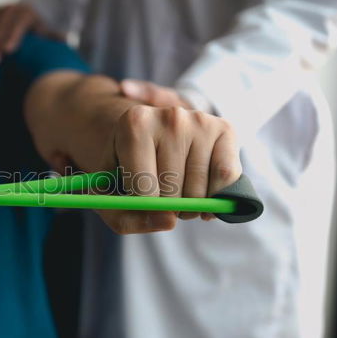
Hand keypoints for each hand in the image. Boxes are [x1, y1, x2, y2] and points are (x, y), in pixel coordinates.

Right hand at [0, 3, 61, 64]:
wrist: (27, 19)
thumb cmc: (38, 34)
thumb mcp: (47, 34)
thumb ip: (54, 38)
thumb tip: (65, 40)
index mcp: (28, 13)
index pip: (20, 22)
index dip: (13, 36)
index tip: (8, 52)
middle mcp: (11, 8)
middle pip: (1, 25)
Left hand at [25, 74, 240, 233]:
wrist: (146, 135)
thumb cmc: (125, 168)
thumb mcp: (109, 195)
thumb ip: (125, 218)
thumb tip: (168, 221)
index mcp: (133, 124)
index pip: (144, 189)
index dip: (143, 205)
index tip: (139, 197)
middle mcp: (169, 117)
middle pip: (173, 191)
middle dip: (166, 207)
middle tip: (159, 196)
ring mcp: (199, 120)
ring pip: (199, 190)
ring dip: (190, 207)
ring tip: (178, 193)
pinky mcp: (224, 128)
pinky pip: (227, 178)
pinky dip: (217, 198)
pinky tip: (204, 196)